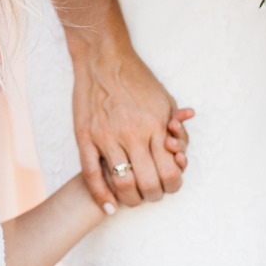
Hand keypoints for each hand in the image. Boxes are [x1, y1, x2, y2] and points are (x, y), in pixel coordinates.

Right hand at [71, 42, 192, 211]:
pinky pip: (92, 174)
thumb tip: (180, 151)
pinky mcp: (86, 137)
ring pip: (122, 183)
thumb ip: (175, 127)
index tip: (168, 185)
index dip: (173, 186)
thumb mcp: (165, 99)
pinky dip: (101, 195)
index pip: (171, 172)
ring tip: (132, 199)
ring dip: (131, 199)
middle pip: (149, 183)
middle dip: (153, 195)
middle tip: (151, 194)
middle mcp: (133, 133)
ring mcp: (107, 136)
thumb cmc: (136, 79)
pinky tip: (109, 206)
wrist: (103, 59)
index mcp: (156, 125)